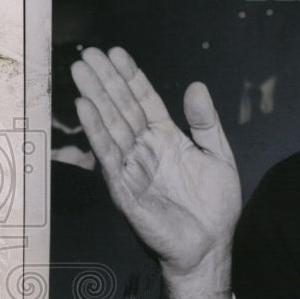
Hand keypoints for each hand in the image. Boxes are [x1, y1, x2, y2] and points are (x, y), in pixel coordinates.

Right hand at [71, 47, 240, 298]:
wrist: (210, 246)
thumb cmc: (215, 206)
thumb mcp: (218, 155)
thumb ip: (205, 122)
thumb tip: (196, 86)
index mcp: (167, 139)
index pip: (145, 101)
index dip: (131, 77)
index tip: (117, 53)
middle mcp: (146, 149)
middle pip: (122, 107)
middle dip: (106, 80)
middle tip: (89, 53)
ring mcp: (133, 167)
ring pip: (111, 125)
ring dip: (95, 98)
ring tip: (81, 70)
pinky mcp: (125, 188)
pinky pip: (109, 156)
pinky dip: (97, 132)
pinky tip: (86, 108)